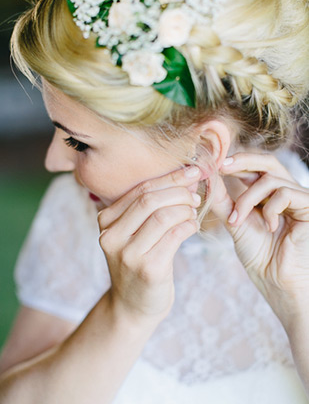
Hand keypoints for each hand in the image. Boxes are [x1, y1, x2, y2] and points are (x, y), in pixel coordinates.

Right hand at [97, 166, 200, 323]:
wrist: (133, 306)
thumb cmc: (138, 263)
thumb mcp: (132, 234)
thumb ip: (148, 209)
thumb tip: (185, 178)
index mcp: (105, 221)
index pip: (140, 190)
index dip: (169, 178)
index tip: (192, 170)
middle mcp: (111, 236)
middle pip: (150, 201)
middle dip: (179, 192)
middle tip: (195, 194)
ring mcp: (128, 254)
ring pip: (163, 217)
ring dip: (185, 210)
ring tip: (194, 212)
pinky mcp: (148, 269)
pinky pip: (174, 236)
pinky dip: (189, 226)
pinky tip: (193, 227)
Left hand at [210, 152, 308, 328]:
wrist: (277, 282)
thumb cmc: (259, 256)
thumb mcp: (235, 222)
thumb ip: (223, 201)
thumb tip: (208, 178)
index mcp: (268, 194)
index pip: (254, 167)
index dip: (236, 162)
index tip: (214, 164)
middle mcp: (285, 192)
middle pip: (268, 161)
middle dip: (243, 160)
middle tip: (222, 166)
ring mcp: (299, 198)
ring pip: (270, 179)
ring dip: (248, 199)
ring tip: (238, 220)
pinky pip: (286, 193)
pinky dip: (271, 209)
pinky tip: (270, 227)